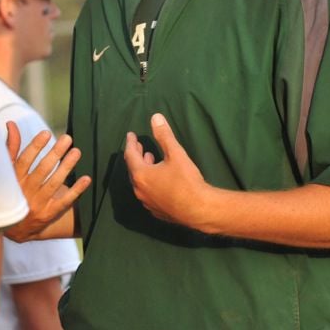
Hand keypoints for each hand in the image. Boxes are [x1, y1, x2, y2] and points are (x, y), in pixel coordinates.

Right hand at [4, 121, 90, 241]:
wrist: (14, 227)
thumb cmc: (13, 190)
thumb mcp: (9, 171)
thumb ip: (12, 148)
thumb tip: (11, 124)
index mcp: (14, 179)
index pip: (24, 161)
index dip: (35, 147)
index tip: (47, 133)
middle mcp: (25, 192)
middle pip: (42, 170)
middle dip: (55, 153)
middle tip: (67, 138)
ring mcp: (37, 204)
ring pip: (54, 184)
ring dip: (67, 167)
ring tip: (76, 152)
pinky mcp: (49, 214)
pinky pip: (65, 201)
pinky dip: (76, 190)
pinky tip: (86, 178)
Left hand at [124, 113, 209, 228]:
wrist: (199, 210)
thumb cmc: (186, 180)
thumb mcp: (176, 154)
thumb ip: (164, 136)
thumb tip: (155, 117)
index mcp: (141, 175)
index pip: (130, 155)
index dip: (131, 143)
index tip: (131, 135)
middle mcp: (140, 190)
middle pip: (133, 170)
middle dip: (136, 156)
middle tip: (138, 146)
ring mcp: (147, 203)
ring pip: (140, 183)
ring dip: (143, 169)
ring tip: (150, 159)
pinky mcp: (157, 211)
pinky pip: (148, 193)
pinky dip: (149, 182)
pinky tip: (158, 180)